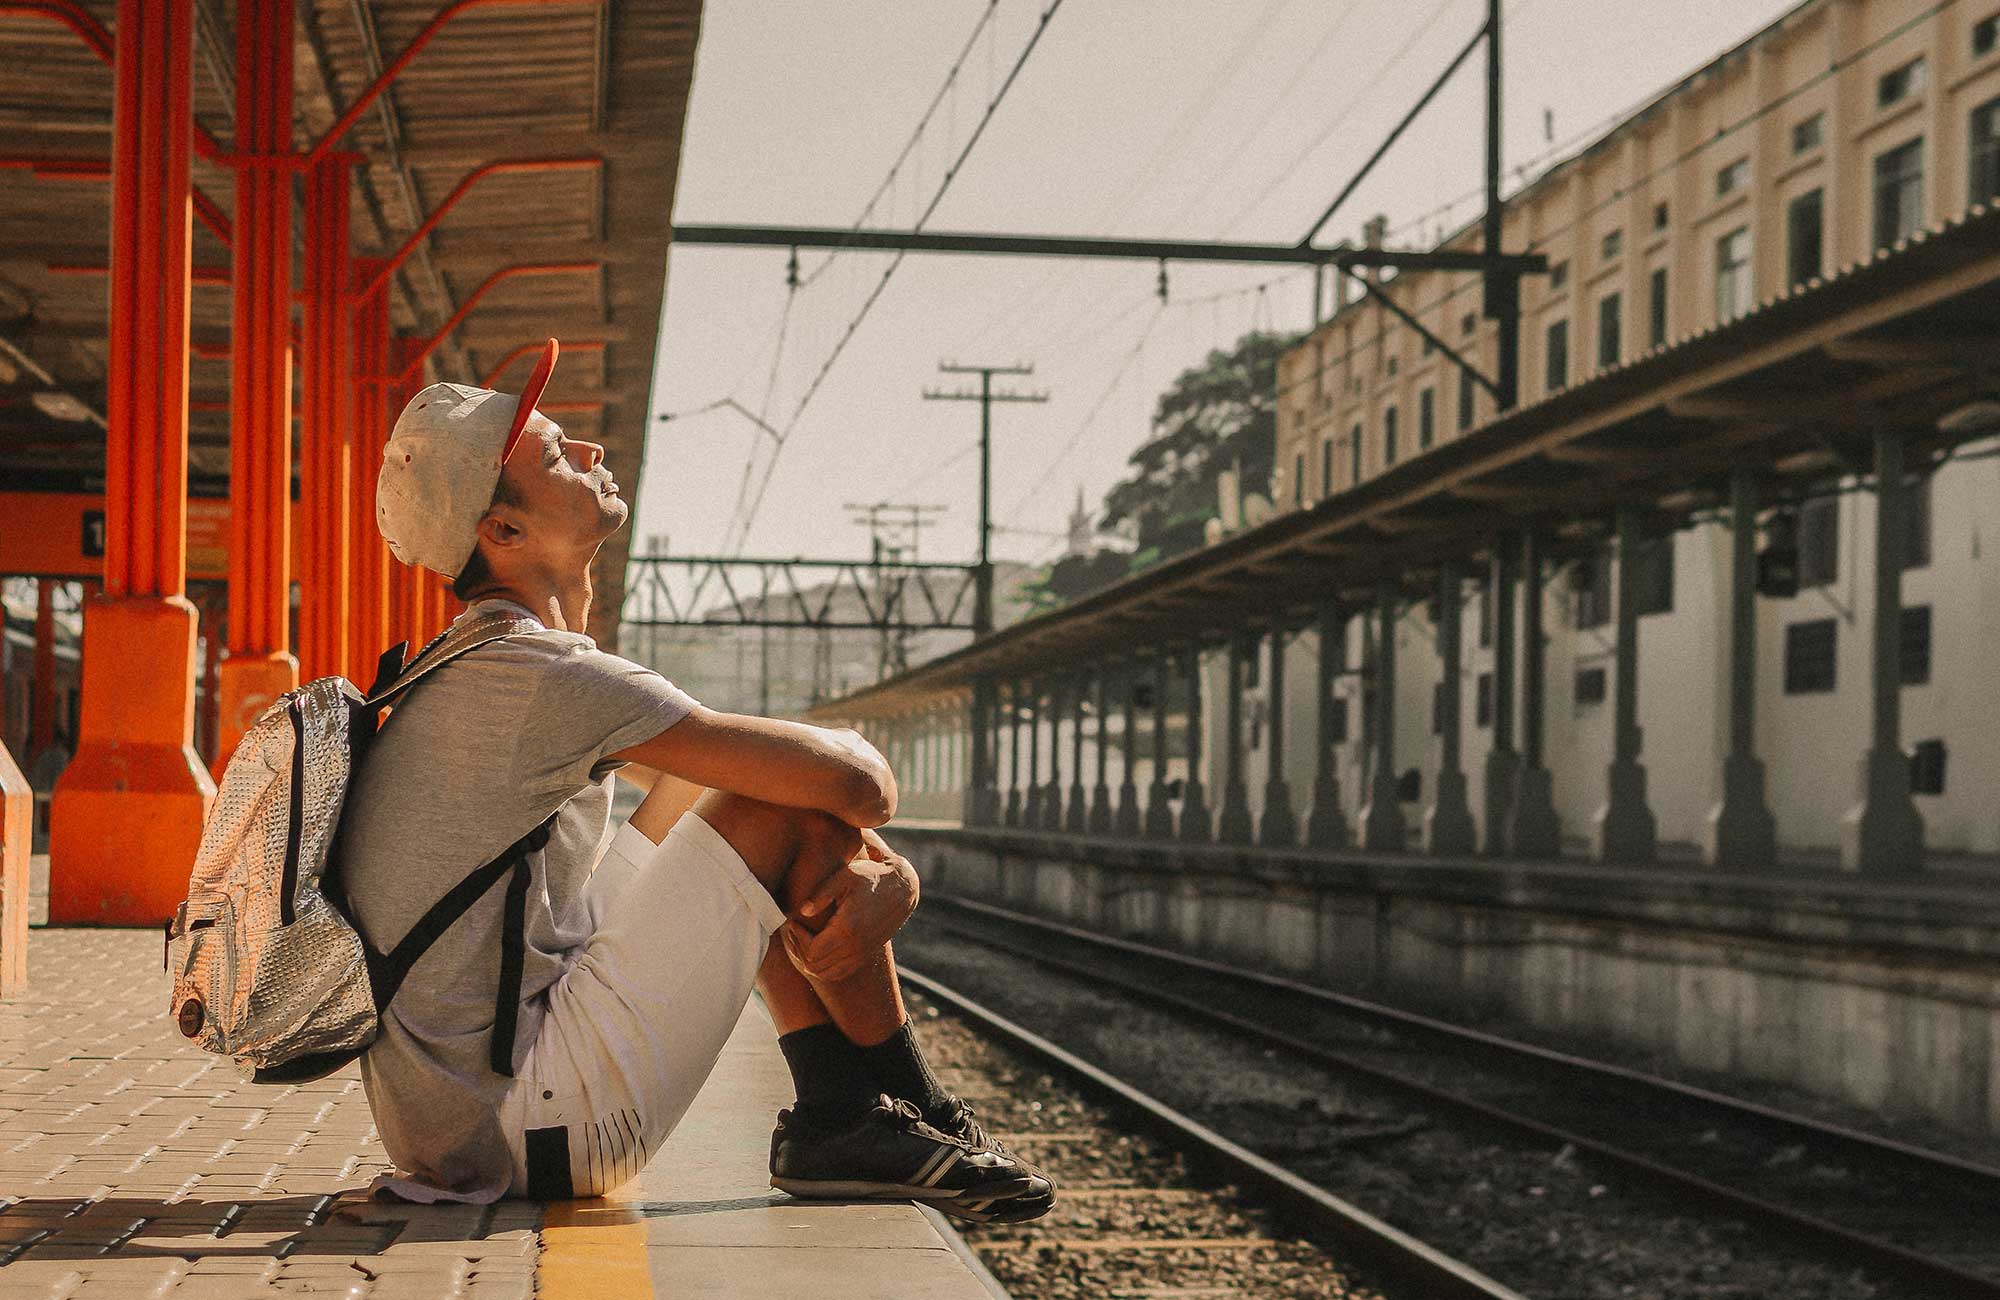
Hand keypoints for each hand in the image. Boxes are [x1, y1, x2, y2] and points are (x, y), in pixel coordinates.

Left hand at [780, 829, 918, 982]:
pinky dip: (824, 966)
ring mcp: (862, 954)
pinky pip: (838, 973)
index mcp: (848, 929)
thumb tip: (802, 912)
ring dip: (809, 961)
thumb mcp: (845, 877)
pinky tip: (819, 946)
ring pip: (825, 974)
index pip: (811, 952)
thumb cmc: (870, 877)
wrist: (902, 888)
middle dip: (799, 950)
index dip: (797, 939)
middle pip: (815, 966)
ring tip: (804, 938)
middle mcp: (856, 947)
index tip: (793, 922)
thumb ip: (821, 894)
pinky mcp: (866, 955)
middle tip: (795, 930)